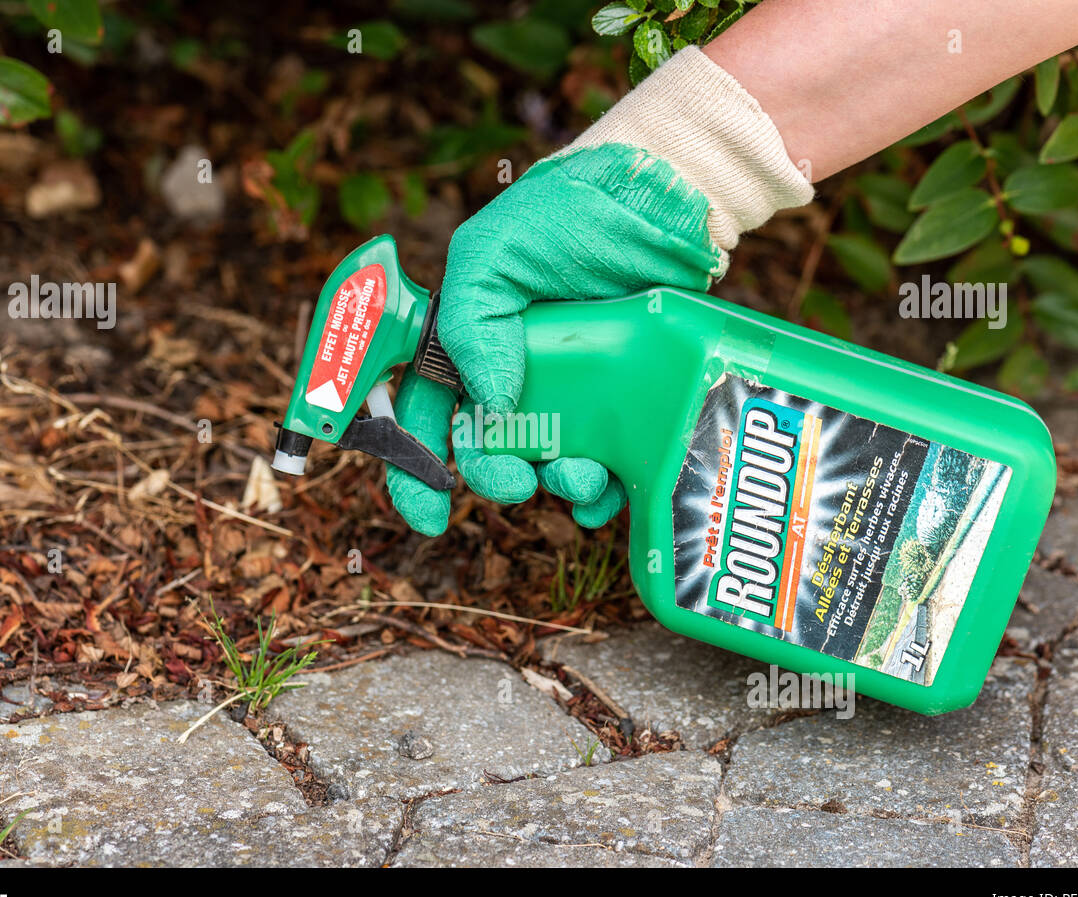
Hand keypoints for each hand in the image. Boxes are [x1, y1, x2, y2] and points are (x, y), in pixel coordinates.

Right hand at [385, 46, 813, 535]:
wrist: (663, 199)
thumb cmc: (568, 213)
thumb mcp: (493, 254)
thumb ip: (470, 322)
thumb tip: (489, 404)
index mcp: (467, 342)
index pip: (424, 414)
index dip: (415, 470)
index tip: (429, 516)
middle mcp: (514, 372)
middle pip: (487, 449)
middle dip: (495, 478)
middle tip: (516, 485)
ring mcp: (572, 390)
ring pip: (550, 462)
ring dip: (556, 484)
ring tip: (581, 476)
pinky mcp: (624, 399)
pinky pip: (609, 464)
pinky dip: (605, 492)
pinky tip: (609, 490)